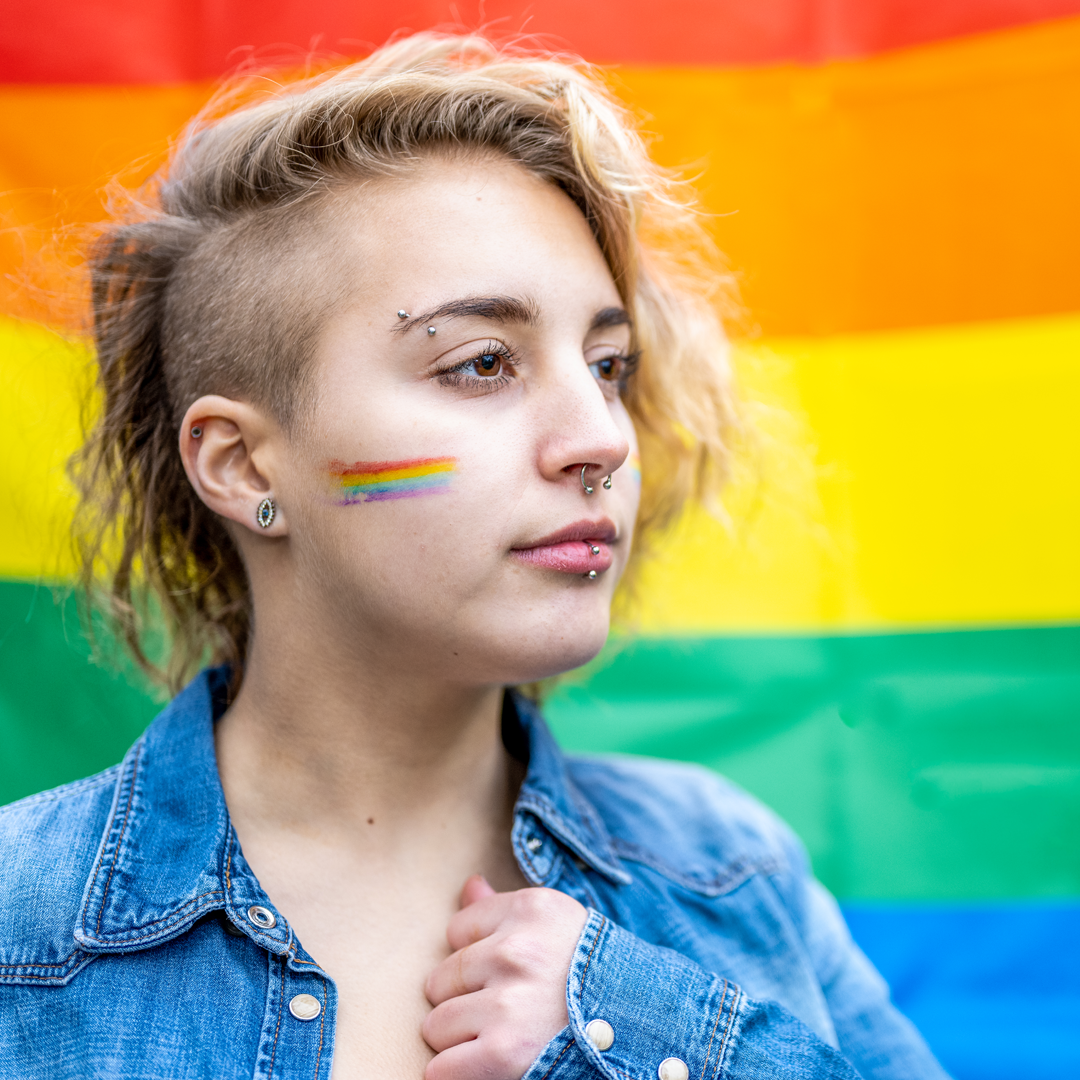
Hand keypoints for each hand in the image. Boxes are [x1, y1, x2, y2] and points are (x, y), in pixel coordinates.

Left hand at [423, 875, 588, 1079]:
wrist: (643, 1027)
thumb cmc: (593, 975)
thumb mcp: (558, 927)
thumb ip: (505, 909)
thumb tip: (469, 885)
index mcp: (530, 910)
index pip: (457, 929)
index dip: (478, 958)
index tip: (506, 973)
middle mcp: (515, 951)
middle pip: (441, 978)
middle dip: (465, 998)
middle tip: (506, 1010)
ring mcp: (508, 1003)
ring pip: (436, 1024)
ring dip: (462, 1039)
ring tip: (503, 1036)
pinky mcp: (504, 1053)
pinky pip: (440, 1068)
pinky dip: (457, 1074)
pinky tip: (487, 1064)